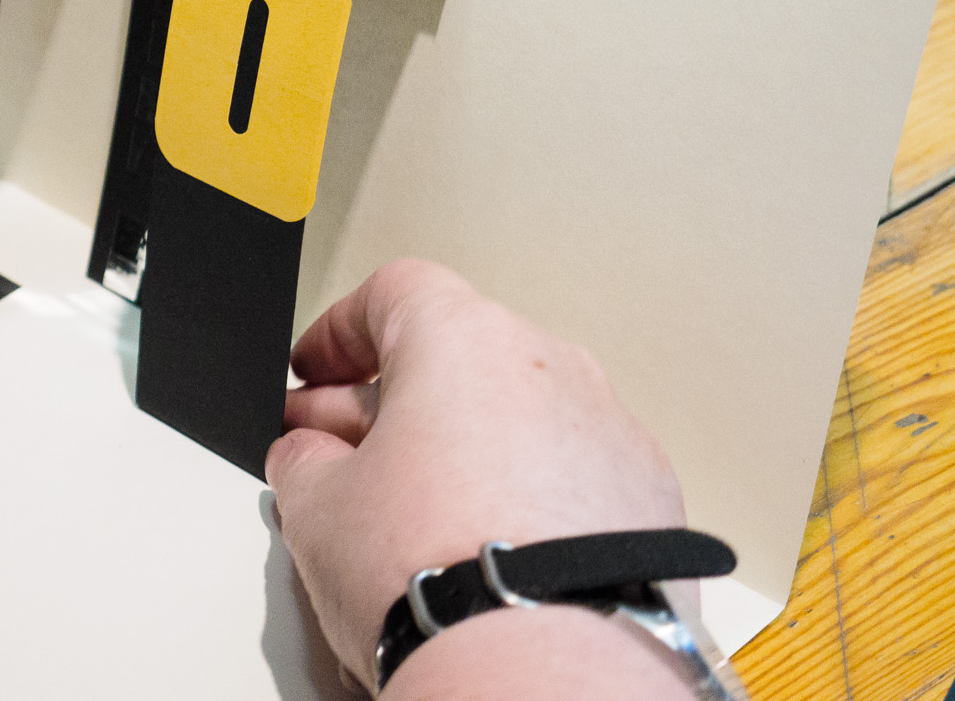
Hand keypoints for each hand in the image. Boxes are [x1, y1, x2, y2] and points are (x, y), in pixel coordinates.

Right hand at [267, 259, 685, 693]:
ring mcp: (609, 429)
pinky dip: (529, 495)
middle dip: (392, 399)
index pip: (390, 291)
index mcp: (462, 338)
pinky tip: (491, 552)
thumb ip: (303, 458)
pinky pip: (573, 473)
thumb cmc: (434, 575)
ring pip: (518, 414)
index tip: (313, 370)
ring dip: (466, 447)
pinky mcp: (651, 498)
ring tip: (420, 517)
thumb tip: (310, 457)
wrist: (540, 672)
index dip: (338, 331)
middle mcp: (546, 364)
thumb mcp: (316, 508)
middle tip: (343, 453)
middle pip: (454, 354)